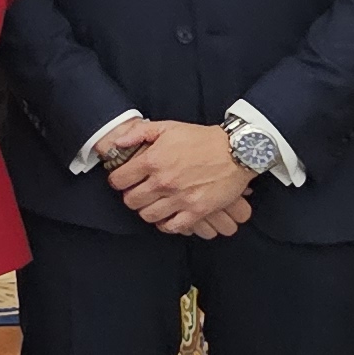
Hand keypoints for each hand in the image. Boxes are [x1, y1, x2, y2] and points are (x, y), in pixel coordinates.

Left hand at [106, 118, 255, 238]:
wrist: (237, 151)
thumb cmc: (201, 138)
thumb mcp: (167, 127)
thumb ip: (138, 133)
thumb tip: (117, 143)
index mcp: (152, 160)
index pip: (119, 180)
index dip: (118, 180)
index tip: (123, 180)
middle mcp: (163, 182)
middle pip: (131, 201)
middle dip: (131, 197)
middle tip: (138, 193)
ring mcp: (180, 198)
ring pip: (148, 216)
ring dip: (147, 211)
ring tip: (153, 204)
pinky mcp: (197, 211)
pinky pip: (172, 227)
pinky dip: (166, 224)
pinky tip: (168, 215)